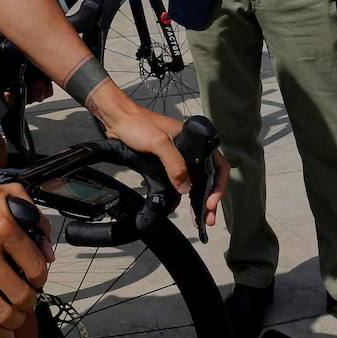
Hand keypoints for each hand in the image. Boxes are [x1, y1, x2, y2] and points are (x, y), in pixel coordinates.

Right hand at [0, 183, 52, 337]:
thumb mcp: (4, 193)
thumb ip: (33, 216)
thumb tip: (47, 251)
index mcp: (4, 228)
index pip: (35, 266)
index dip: (41, 278)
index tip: (37, 281)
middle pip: (22, 294)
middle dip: (30, 302)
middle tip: (28, 300)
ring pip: (3, 312)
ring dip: (17, 321)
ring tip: (18, 318)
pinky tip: (4, 335)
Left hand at [86, 86, 228, 226]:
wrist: (118, 119)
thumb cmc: (138, 124)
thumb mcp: (159, 143)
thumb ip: (174, 164)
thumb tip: (187, 188)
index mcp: (195, 140)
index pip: (217, 164)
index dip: (218, 185)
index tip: (211, 202)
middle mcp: (190, 149)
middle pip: (209, 176)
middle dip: (210, 198)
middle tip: (208, 218)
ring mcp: (179, 156)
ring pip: (195, 180)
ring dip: (199, 198)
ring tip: (200, 218)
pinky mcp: (167, 162)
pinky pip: (181, 180)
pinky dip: (184, 193)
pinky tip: (183, 204)